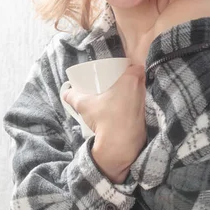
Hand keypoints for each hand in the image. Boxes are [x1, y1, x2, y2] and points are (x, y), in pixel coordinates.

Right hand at [63, 65, 146, 181]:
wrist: (119, 144)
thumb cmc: (105, 119)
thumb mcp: (84, 105)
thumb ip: (73, 96)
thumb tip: (66, 94)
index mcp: (130, 80)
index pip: (136, 66)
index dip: (130, 65)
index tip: (121, 67)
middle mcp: (140, 90)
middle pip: (138, 78)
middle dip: (128, 77)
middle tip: (115, 80)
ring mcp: (143, 104)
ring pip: (138, 91)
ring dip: (130, 91)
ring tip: (117, 94)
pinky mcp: (143, 116)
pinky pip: (138, 105)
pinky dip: (131, 104)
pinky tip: (121, 109)